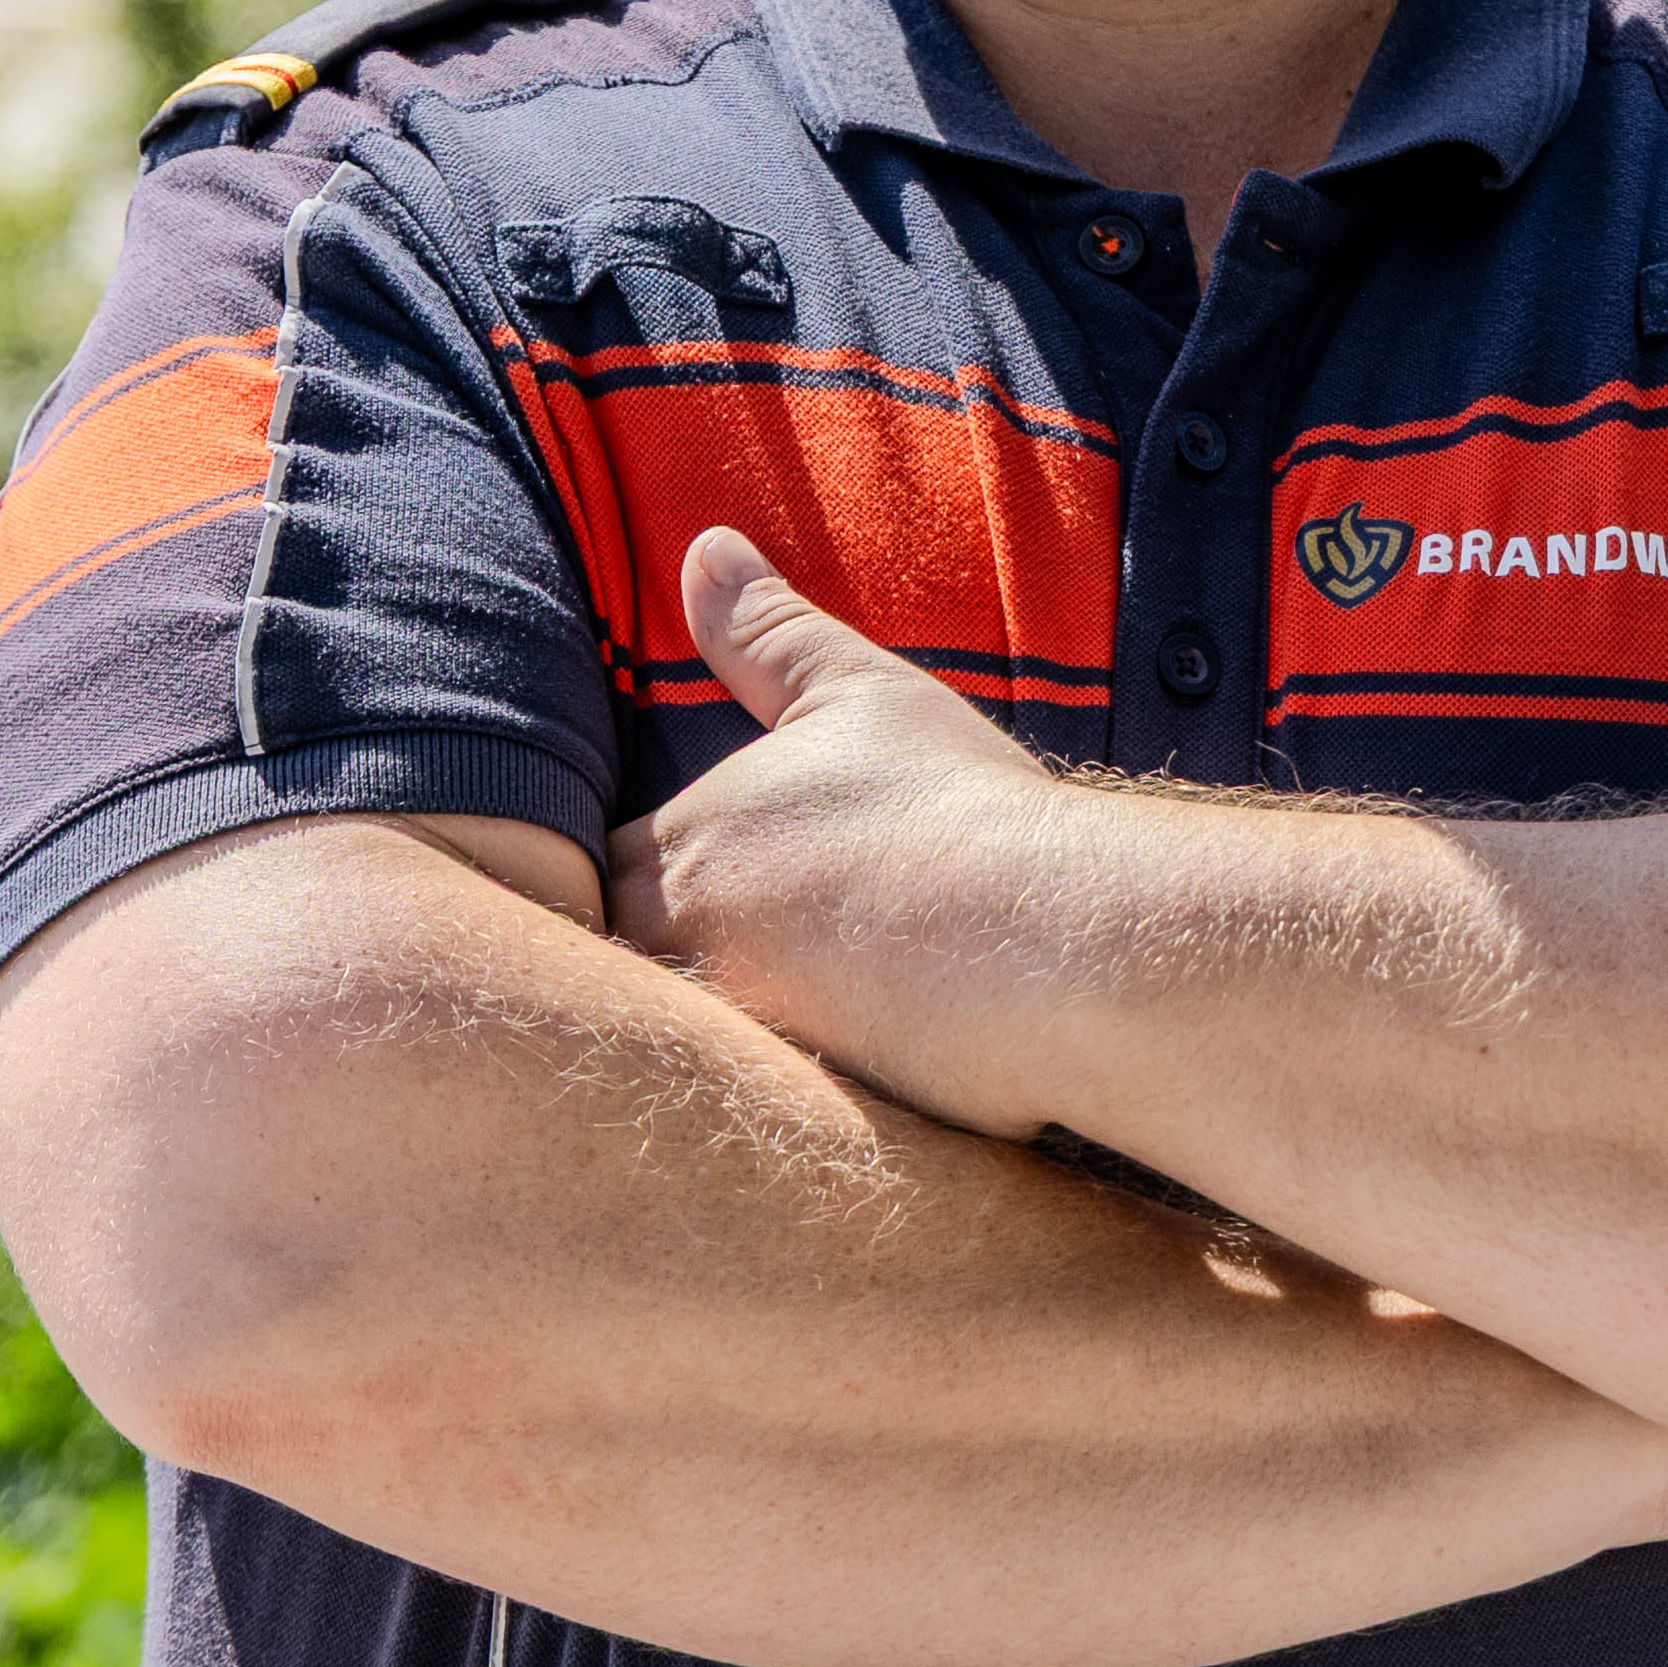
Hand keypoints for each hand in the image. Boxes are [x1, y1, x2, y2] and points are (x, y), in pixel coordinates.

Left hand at [605, 526, 1097, 1135]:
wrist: (1064, 941)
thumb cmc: (966, 810)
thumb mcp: (860, 694)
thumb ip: (767, 631)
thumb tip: (703, 547)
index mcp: (689, 843)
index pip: (603, 876)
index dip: (643, 887)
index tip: (705, 898)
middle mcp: (686, 945)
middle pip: (616, 971)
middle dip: (649, 971)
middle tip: (729, 976)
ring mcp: (730, 1038)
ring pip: (665, 1044)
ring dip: (693, 1040)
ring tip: (766, 1042)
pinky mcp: (782, 1119)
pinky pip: (730, 1117)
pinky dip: (748, 1108)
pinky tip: (798, 1106)